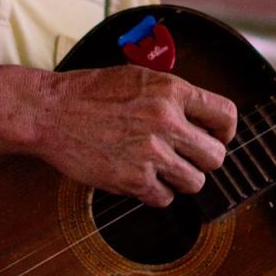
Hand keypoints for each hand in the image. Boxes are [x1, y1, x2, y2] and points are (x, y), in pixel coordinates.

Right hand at [33, 66, 237, 206]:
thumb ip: (172, 94)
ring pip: (195, 181)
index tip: (216, 137)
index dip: (225, 131)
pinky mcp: (133, 179)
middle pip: (216, 156)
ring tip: (160, 168)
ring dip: (180, 178)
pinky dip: (156, 193)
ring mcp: (150, 152)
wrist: (50, 112)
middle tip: (186, 157)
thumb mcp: (138, 76)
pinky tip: (140, 177)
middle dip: (203, 159)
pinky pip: (165, 198)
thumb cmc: (89, 92)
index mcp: (171, 90)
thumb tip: (202, 116)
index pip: (225, 115)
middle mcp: (166, 120)